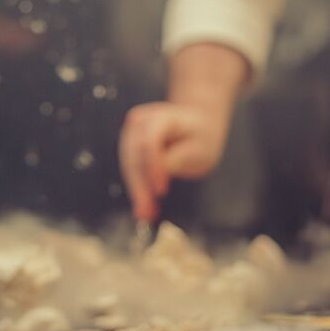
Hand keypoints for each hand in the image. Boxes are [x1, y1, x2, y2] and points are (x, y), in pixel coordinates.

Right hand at [119, 102, 228, 220]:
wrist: (196, 125)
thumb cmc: (201, 137)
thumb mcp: (201, 149)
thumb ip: (180, 158)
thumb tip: (162, 171)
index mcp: (161, 117)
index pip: (149, 142)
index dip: (153, 167)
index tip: (162, 191)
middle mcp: (141, 121)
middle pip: (134, 155)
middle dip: (140, 186)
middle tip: (147, 212)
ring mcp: (131, 132)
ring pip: (128, 164)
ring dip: (136, 190)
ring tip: (145, 213)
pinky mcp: (128, 144)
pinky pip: (129, 168)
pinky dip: (136, 187)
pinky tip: (143, 205)